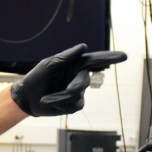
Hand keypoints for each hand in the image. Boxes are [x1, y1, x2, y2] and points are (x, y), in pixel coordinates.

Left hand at [10, 44, 126, 116]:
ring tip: (46, 98)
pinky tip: (50, 102)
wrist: (28, 98)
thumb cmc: (37, 78)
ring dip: (58, 97)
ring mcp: (79, 91)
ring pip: (76, 95)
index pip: (94, 59)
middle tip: (68, 90)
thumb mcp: (47, 65)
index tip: (124, 56)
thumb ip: (65, 57)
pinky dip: (58, 103)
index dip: (109, 58)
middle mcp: (78, 76)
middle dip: (74, 86)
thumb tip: (83, 47)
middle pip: (85, 80)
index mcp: (73, 63)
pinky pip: (72, 105)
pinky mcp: (75, 104)